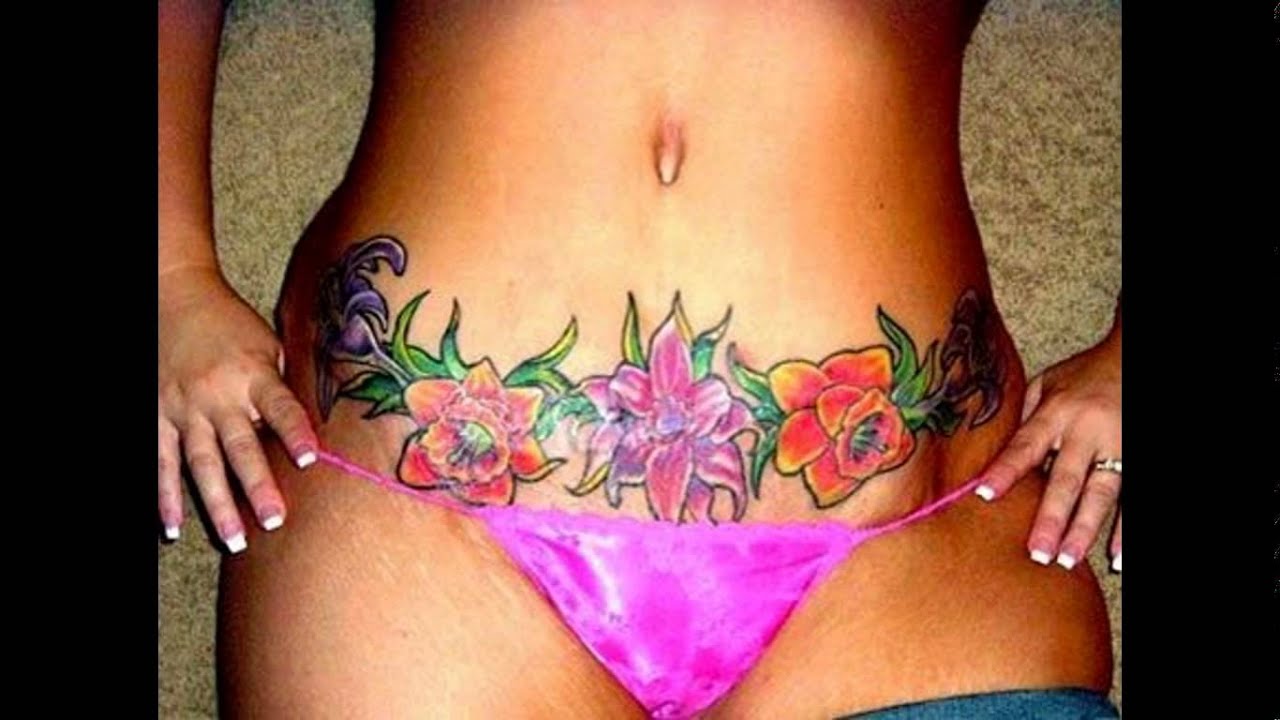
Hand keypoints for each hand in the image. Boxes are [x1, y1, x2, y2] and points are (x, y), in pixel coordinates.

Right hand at [158, 267, 317, 552]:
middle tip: (275, 520)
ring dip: (218, 504)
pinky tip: (171, 528)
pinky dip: (164, 496)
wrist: (173, 295)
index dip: (295, 431)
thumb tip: (315, 421)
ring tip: (235, 541)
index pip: (280, 407)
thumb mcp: (267, 343)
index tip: (309, 458)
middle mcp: (218, 395)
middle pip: (240, 446)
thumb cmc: (231, 323)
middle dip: (258, 485)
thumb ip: (283, 384)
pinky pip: (160, 462)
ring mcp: (183, 409)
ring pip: (200, 464)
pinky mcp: (156, 415)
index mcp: (254, 374)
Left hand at [973, 327, 1120, 572]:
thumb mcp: (1048, 382)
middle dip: (1050, 517)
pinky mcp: (1139, 457)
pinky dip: (1126, 530)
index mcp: (1058, 412)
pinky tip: (1117, 557)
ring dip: (1085, 529)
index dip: (1006, 470)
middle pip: (1066, 479)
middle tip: (1036, 552)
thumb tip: (997, 451)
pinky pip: (1134, 498)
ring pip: (1102, 493)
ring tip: (1068, 560)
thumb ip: (1026, 415)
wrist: (1135, 358)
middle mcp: (1087, 432)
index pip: (1026, 445)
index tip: (985, 493)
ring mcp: (1118, 447)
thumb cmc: (1085, 373)